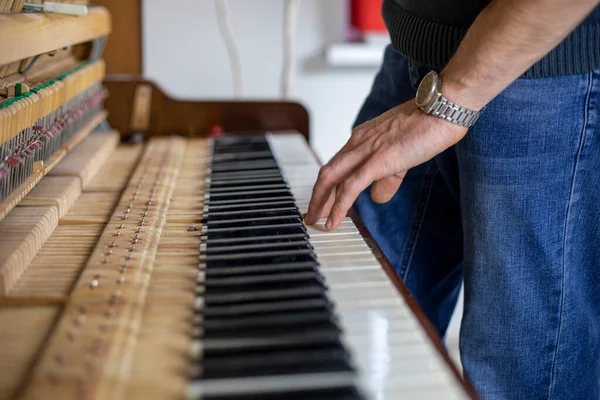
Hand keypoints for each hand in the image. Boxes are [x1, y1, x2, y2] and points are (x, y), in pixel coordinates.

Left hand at [304, 99, 467, 229]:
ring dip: (320, 203)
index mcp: (363, 138)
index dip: (326, 185)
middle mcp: (358, 141)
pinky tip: (334, 221)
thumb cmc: (429, 125)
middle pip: (327, 172)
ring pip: (331, 179)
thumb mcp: (403, 154)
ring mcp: (366, 150)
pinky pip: (350, 187)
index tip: (321, 202)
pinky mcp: (378, 160)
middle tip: (310, 216)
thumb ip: (388, 178)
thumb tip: (377, 198)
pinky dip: (338, 206)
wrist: (443, 108)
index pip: (336, 164)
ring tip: (315, 221)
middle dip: (316, 196)